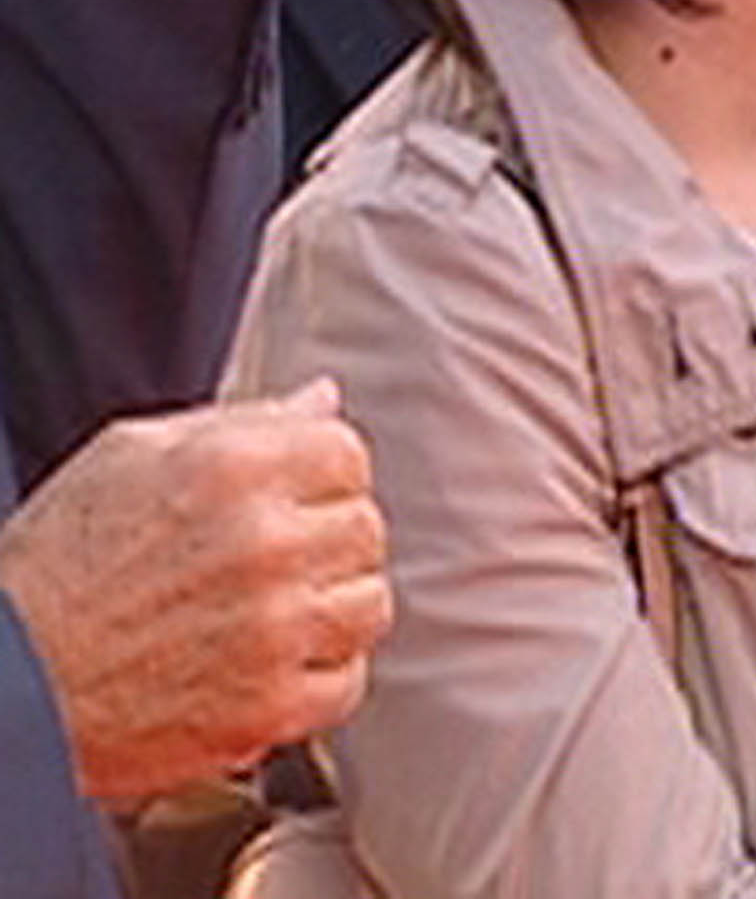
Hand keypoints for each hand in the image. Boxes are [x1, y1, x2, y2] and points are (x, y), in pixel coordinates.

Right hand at [0, 380, 390, 802]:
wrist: (4, 683)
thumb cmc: (52, 568)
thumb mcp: (127, 458)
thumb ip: (241, 421)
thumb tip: (323, 398)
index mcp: (234, 469)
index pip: (347, 451)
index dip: (320, 478)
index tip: (292, 503)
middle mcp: (264, 543)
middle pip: (365, 527)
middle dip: (326, 542)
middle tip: (271, 566)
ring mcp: (271, 628)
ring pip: (369, 603)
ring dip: (331, 608)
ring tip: (271, 616)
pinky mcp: (266, 707)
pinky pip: (347, 681)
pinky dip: (318, 677)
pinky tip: (268, 666)